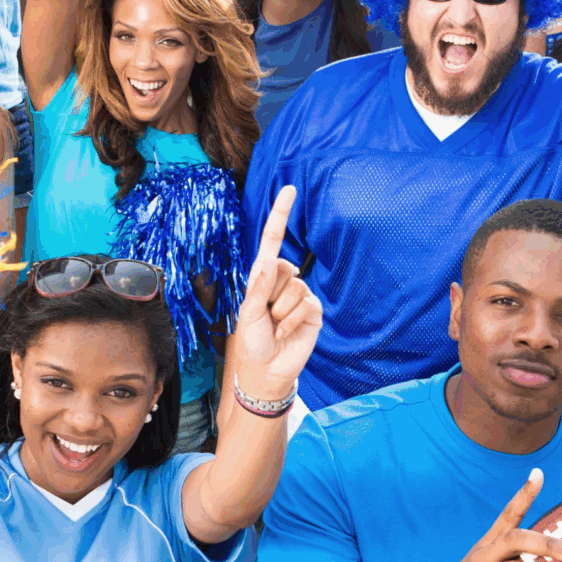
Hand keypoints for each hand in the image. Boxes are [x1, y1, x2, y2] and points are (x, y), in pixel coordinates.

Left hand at [226, 186, 322, 401]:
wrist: (267, 371)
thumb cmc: (253, 341)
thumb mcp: (249, 313)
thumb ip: (260, 286)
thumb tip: (273, 261)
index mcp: (263, 277)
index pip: (273, 241)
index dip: (281, 216)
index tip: (289, 190)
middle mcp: (283, 282)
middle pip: (284, 269)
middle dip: (271, 295)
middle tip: (266, 316)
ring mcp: (300, 296)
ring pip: (295, 289)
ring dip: (281, 313)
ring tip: (275, 327)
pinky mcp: (313, 312)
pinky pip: (306, 305)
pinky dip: (292, 321)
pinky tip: (285, 333)